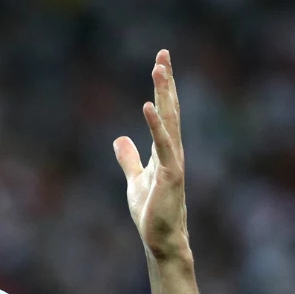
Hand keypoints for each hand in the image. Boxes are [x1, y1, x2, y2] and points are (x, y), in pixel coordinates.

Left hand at [114, 50, 189, 262]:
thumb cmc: (152, 212)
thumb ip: (129, 159)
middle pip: (170, 109)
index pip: (164, 111)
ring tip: (159, 69)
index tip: (161, 61)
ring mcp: (174, 161)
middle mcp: (172, 151)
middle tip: (163, 54)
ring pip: (170, 121)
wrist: (161, 239)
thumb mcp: (134, 179)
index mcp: (164, 149)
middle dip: (166, 81)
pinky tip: (148, 107)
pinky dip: (156, 125)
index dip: (162, 87)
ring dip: (164, 94)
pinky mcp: (170, 175)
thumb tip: (120, 140)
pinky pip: (164, 145)